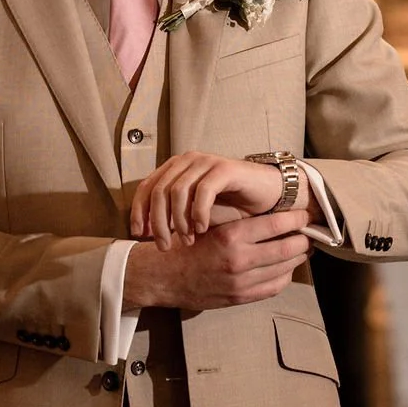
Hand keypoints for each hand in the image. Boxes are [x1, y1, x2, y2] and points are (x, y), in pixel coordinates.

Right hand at [123, 209, 312, 310]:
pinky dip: (285, 276)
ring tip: (304, 248)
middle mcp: (239, 260)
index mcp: (230, 236)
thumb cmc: (183, 245)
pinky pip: (274, 287)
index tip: (305, 214)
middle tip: (312, 232)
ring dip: (298, 257)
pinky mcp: (240, 298)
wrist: (161, 276)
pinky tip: (287, 267)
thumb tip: (273, 215)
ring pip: (284, 269)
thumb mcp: (208, 224)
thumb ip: (237, 222)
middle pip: (287, 248)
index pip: (276, 224)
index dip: (296, 219)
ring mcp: (241, 283)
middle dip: (304, 239)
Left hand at [130, 151, 311, 248]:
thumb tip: (146, 234)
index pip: (145, 187)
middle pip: (159, 191)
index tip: (139, 236)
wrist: (267, 196)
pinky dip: (199, 213)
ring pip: (178, 191)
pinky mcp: (224, 169)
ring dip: (179, 220)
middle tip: (164, 246)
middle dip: (158, 222)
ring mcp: (206, 162)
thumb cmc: (231, 207)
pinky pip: (203, 191)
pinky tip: (201, 230)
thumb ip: (173, 217)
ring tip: (186, 241)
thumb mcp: (195, 214)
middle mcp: (187, 160)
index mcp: (175, 168)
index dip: (139, 212)